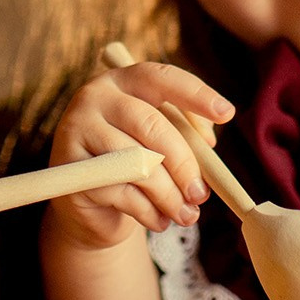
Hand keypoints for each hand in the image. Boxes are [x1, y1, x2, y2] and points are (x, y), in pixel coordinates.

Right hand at [44, 62, 232, 250]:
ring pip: (138, 164)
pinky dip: (149, 213)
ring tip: (186, 215)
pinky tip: (159, 221)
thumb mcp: (161, 141)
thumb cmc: (135, 162)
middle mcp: (94, 98)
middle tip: (201, 194)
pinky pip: (122, 193)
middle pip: (151, 126)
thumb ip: (186, 134)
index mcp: (122, 80)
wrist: (89, 203)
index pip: (160, 78)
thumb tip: (208, 144)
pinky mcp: (72, 171)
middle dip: (184, 164)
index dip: (195, 94)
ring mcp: (77, 132)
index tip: (227, 113)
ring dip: (170, 196)